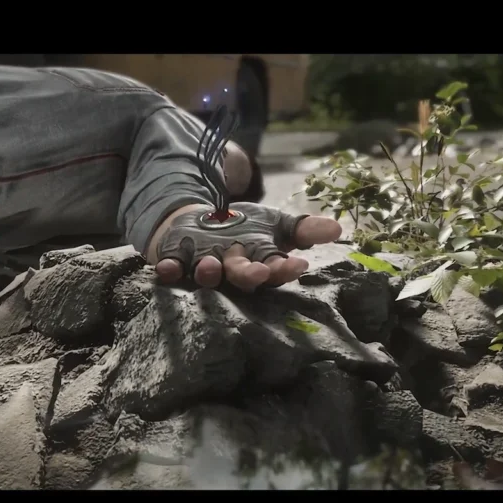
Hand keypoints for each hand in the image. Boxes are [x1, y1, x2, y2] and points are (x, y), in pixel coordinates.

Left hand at [147, 203, 341, 291]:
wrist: (200, 225)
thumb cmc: (245, 230)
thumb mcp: (276, 224)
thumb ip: (304, 228)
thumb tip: (337, 228)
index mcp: (259, 265)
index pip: (275, 270)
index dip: (285, 270)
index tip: (297, 264)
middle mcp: (232, 271)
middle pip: (242, 279)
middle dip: (250, 276)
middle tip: (258, 273)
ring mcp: (203, 268)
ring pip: (207, 277)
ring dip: (210, 274)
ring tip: (213, 265)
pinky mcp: (176, 262)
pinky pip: (171, 269)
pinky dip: (168, 270)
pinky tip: (166, 267)